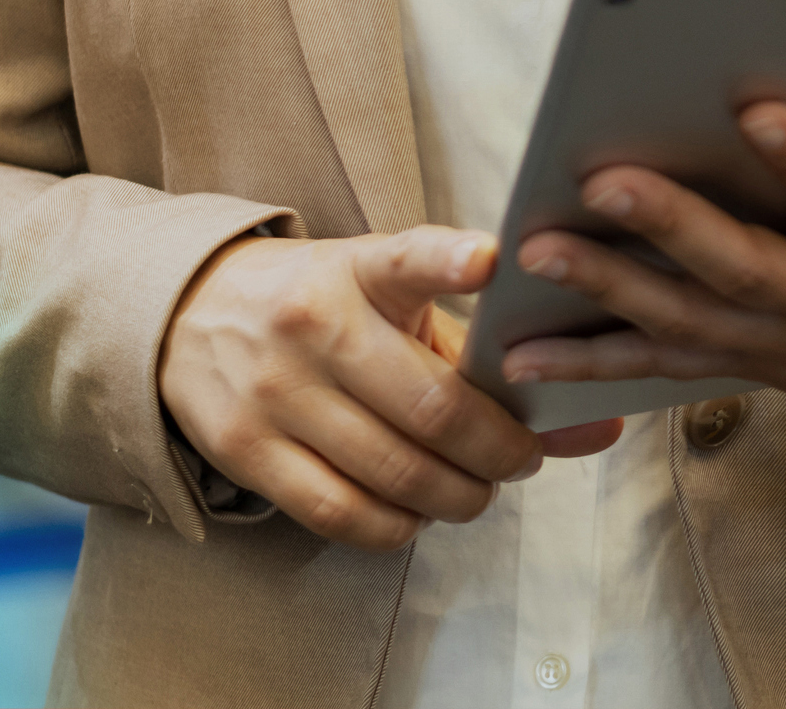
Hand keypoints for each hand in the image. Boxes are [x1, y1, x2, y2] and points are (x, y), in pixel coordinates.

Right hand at [156, 226, 625, 550]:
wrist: (189, 312)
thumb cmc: (327, 304)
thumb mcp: (393, 298)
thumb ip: (485, 352)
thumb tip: (597, 427)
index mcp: (362, 270)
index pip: (408, 259)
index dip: (449, 261)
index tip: (489, 260)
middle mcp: (317, 326)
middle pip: (430, 408)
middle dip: (499, 450)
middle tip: (523, 460)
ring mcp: (275, 391)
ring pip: (391, 471)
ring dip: (456, 496)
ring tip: (478, 490)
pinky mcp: (244, 449)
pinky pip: (338, 512)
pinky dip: (395, 526)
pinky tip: (416, 512)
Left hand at [503, 94, 785, 470]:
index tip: (760, 110)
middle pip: (746, 268)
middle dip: (673, 226)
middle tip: (604, 180)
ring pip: (691, 318)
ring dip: (610, 289)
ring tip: (538, 252)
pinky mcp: (758, 366)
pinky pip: (669, 363)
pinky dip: (596, 357)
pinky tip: (525, 347)